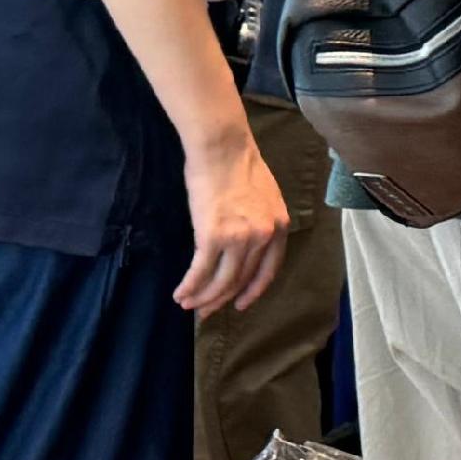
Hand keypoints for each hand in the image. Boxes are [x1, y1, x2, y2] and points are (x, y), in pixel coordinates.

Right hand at [174, 116, 288, 315]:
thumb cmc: (239, 165)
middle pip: (241, 279)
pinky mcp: (212, 237)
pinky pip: (201, 272)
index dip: (253, 291)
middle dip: (222, 299)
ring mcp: (239, 239)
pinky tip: (180, 294)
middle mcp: (263, 237)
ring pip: (221, 281)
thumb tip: (247, 242)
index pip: (268, 271)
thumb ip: (261, 222)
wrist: (222, 147)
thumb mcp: (265, 196)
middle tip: (206, 312)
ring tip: (188, 305)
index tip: (240, 304)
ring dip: (202, 297)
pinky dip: (190, 286)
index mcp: (279, 227)